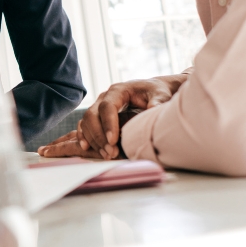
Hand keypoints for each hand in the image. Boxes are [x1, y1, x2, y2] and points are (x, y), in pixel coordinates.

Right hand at [38, 74, 186, 159]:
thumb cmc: (156, 93)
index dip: (108, 124)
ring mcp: (99, 106)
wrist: (152, 92)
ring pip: (87, 122)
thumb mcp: (160, 94)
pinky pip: (85, 125)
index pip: (107, 106)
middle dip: (99, 135)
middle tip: (111, 153)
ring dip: (93, 140)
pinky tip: (87, 148)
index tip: (113, 141)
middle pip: (92, 115)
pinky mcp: (98, 116)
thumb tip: (154, 108)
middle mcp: (105, 97)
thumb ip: (157, 101)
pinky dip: (85, 137)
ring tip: (107, 155)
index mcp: (119, 90)